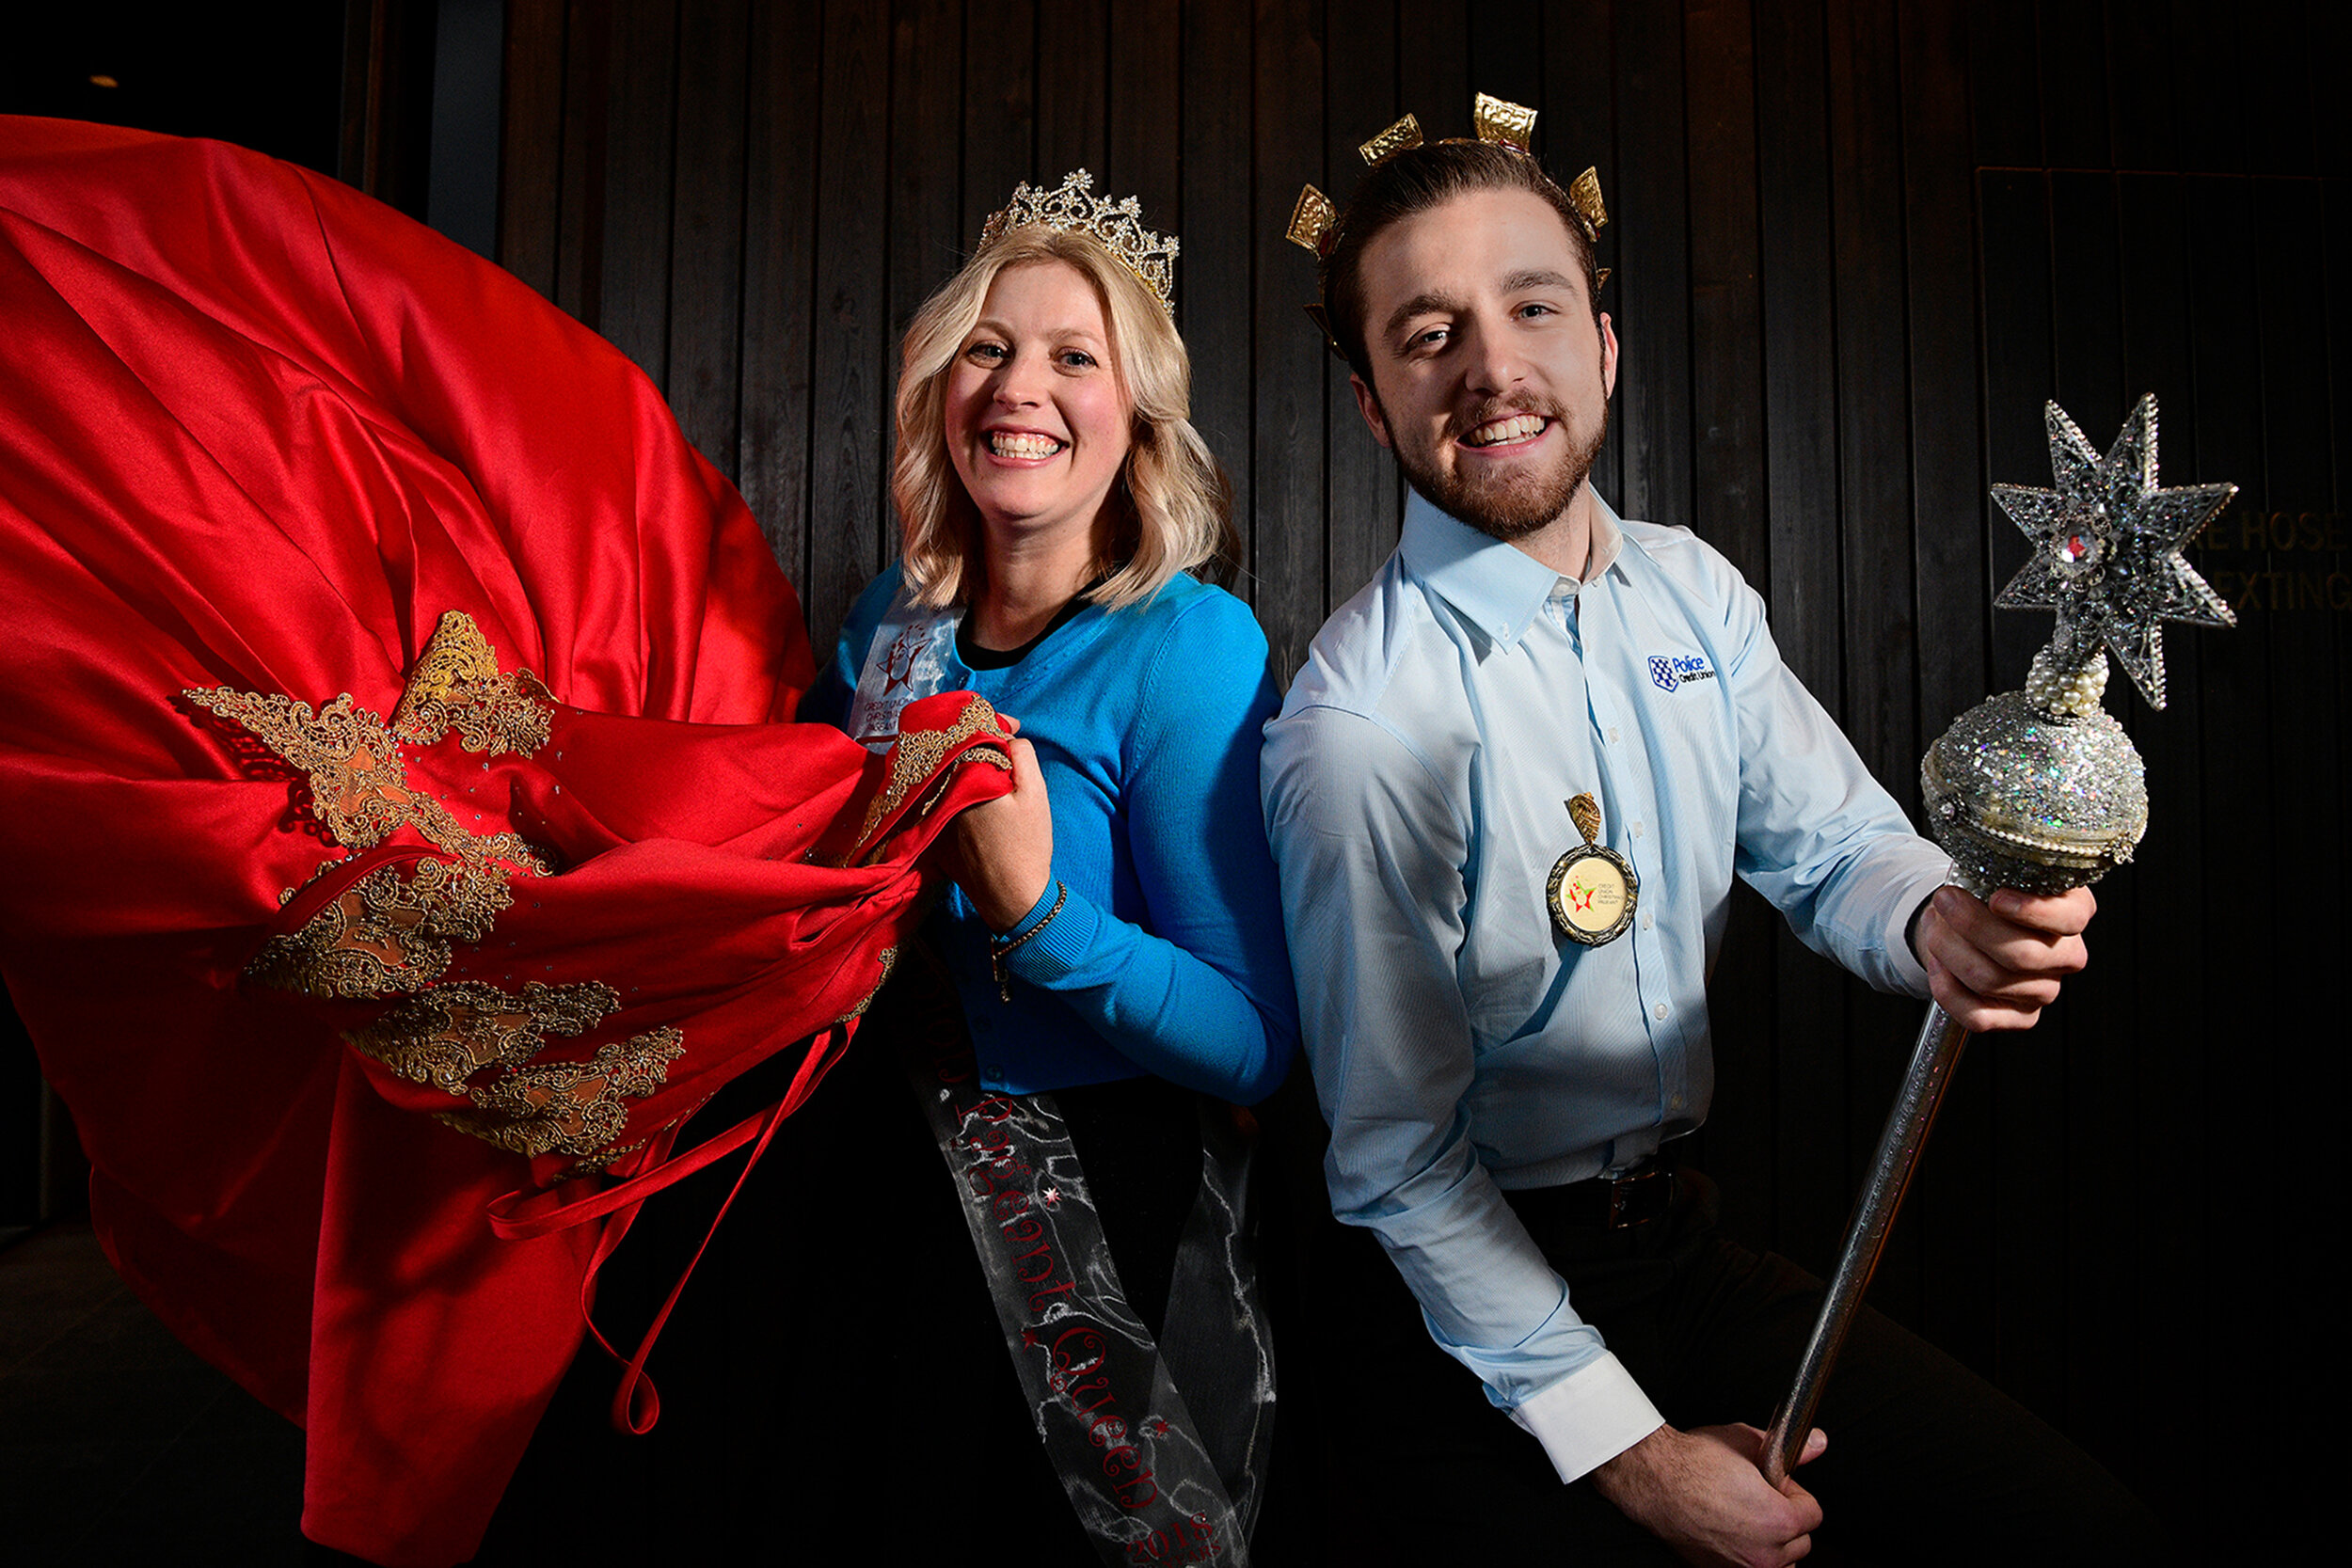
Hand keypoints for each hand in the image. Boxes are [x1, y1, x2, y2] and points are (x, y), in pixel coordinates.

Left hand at [951, 722, 1053, 931]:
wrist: (1010, 896)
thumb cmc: (1026, 845)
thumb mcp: (1034, 793)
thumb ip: (1021, 755)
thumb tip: (1007, 734)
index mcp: (964, 777)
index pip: (970, 734)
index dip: (993, 723)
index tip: (1013, 724)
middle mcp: (940, 792)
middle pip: (954, 753)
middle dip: (978, 741)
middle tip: (1005, 743)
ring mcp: (933, 814)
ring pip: (946, 775)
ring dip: (965, 763)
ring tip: (992, 763)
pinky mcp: (934, 833)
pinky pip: (940, 799)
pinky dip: (955, 789)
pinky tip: (978, 795)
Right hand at [1591, 1422, 1825, 1567]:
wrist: (1653, 1479)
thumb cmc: (1691, 1463)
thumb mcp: (1746, 1443)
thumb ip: (1791, 1449)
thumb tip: (1817, 1444)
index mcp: (1778, 1521)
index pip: (1813, 1514)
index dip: (1794, 1492)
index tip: (1779, 1484)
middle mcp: (1764, 1553)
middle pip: (1801, 1542)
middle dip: (1786, 1519)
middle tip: (1762, 1497)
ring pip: (1781, 1562)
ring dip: (1773, 1544)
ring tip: (1748, 1517)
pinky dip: (1749, 1555)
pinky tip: (1732, 1530)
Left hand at [1915, 883, 2094, 1030]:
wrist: (1965, 924)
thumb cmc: (1984, 893)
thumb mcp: (1998, 871)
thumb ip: (2000, 870)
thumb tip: (1980, 865)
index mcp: (2074, 912)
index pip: (2069, 918)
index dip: (2032, 912)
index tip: (1995, 897)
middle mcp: (2067, 955)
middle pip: (2022, 954)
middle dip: (1971, 925)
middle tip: (1943, 899)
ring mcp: (2045, 990)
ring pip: (1991, 980)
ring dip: (1948, 949)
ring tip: (1934, 925)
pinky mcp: (2020, 1017)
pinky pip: (1979, 1017)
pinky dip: (1947, 989)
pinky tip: (1937, 964)